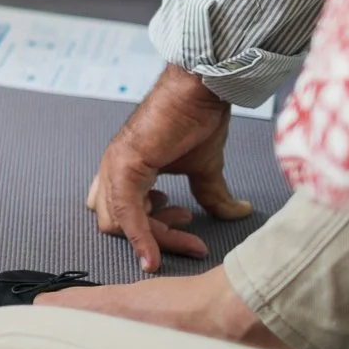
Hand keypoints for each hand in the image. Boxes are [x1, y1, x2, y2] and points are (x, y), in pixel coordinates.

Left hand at [86, 65, 253, 271]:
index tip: (192, 238)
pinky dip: (140, 239)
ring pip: (121, 224)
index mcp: (125, 171)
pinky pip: (126, 214)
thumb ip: (211, 194)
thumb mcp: (204, 168)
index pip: (128, 218)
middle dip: (158, 238)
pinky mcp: (124, 166)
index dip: (158, 235)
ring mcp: (114, 168)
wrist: (200, 91)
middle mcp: (112, 171)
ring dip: (157, 239)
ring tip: (190, 233)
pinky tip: (155, 257)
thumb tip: (236, 212)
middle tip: (191, 237)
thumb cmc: (197, 119)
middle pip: (119, 226)